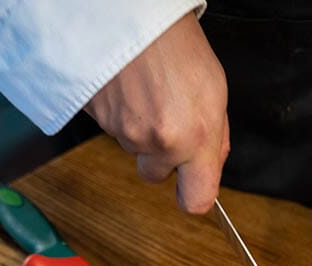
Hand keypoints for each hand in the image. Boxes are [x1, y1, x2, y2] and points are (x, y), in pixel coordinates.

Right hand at [84, 12, 228, 213]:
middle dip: (160, 156)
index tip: (193, 187)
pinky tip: (129, 86)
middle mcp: (158, 142)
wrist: (125, 13)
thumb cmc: (173, 41)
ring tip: (147, 90)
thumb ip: (214, 134)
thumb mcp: (214, 88)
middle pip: (155, 175)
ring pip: (133, 148)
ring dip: (140, 128)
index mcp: (194, 137)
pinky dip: (120, 113)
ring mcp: (123, 133)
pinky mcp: (97, 121)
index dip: (193, 195)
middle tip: (167, 117)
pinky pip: (113, 129)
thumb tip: (211, 161)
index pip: (196, 200)